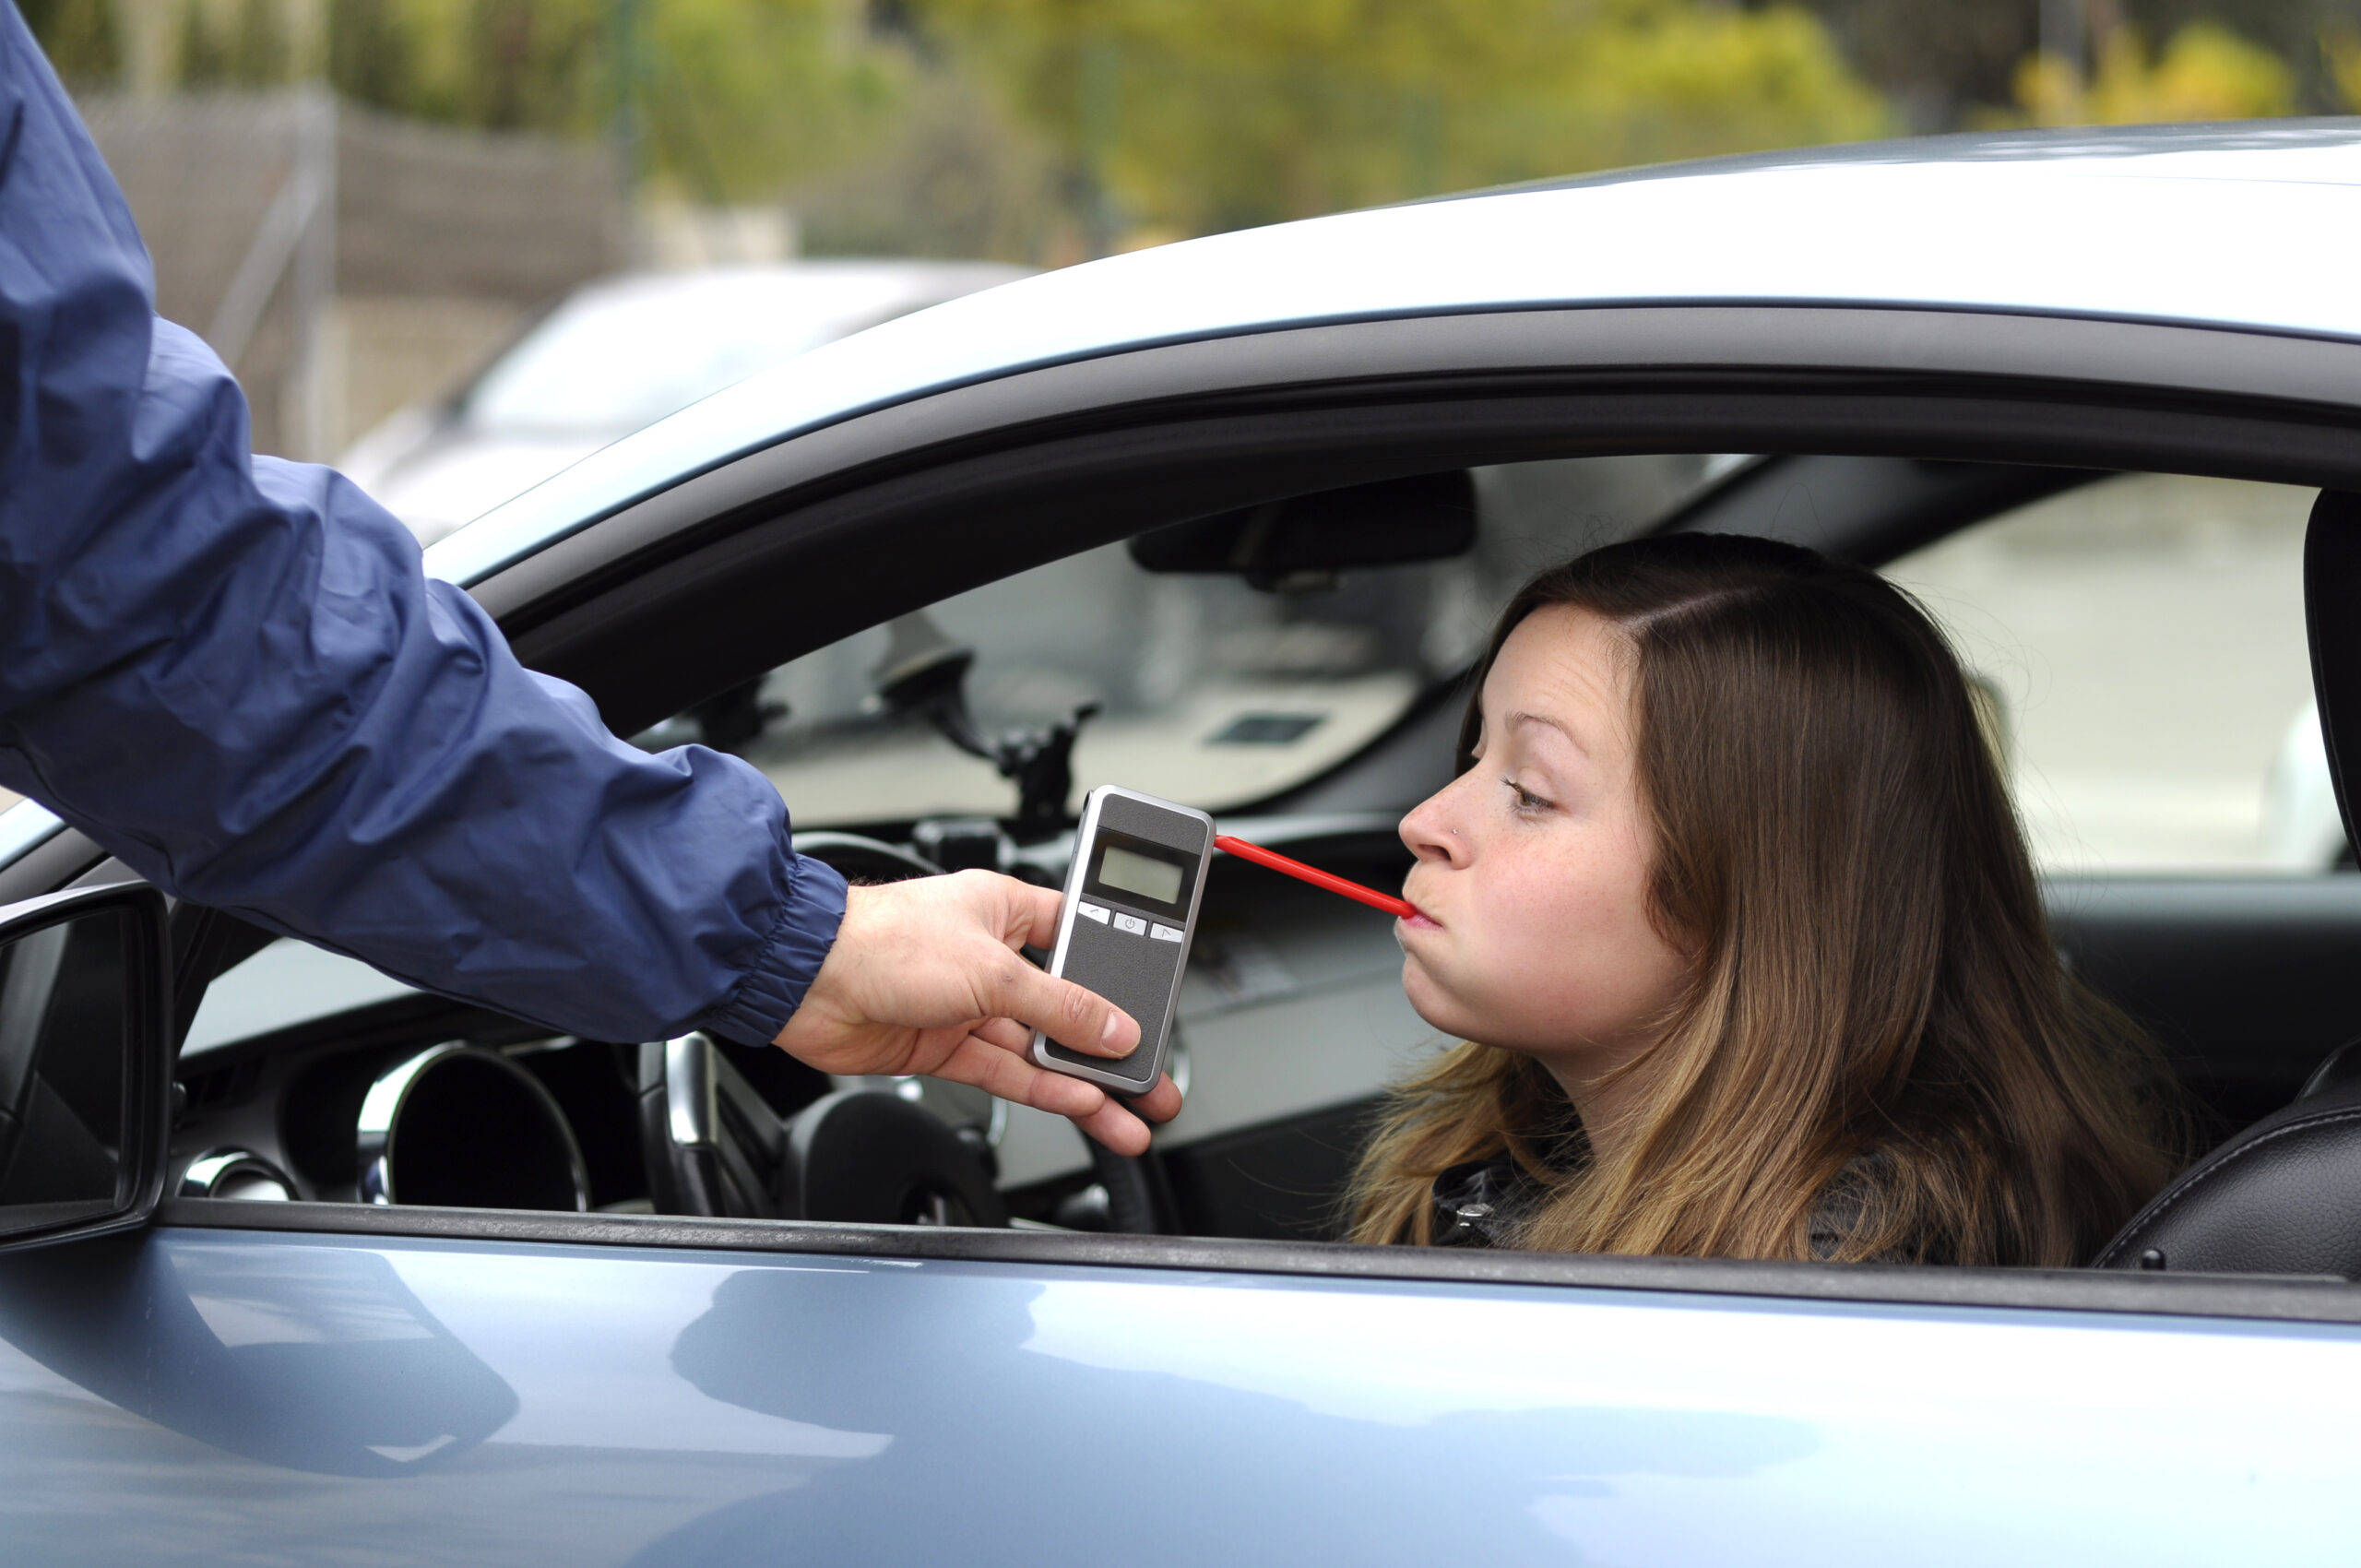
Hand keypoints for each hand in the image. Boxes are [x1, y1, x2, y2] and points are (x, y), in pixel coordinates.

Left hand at [774, 869, 1182, 1154]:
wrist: (804, 981)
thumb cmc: (882, 940)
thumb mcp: (992, 970)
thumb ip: (1060, 1007)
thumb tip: (1112, 1029)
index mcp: (1007, 909)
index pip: (1081, 941)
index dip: (1117, 976)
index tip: (1150, 1010)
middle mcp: (990, 955)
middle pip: (1066, 1006)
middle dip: (1108, 1045)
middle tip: (1152, 1077)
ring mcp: (967, 1004)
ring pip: (1040, 1049)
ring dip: (1083, 1082)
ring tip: (1129, 1114)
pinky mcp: (944, 1044)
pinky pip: (1008, 1073)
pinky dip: (1044, 1091)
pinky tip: (1081, 1107)